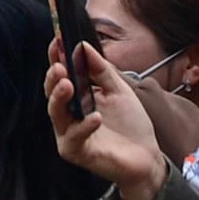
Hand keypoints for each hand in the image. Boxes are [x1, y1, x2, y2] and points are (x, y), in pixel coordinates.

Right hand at [45, 38, 169, 199]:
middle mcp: (68, 114)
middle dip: (54, 78)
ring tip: (68, 85)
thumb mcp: (119, 90)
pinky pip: (74, 138)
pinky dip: (84, 126)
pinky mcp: (77, 152)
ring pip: (56, 114)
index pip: (61, 75)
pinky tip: (95, 117)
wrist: (147, 157)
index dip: (56, 59)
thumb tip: (84, 46)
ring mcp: (69, 133)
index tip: (57, 42)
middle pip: (51, 93)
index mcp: (77, 97)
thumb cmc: (131, 124)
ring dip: (59, 97)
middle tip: (60, 67)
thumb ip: (102, 70)